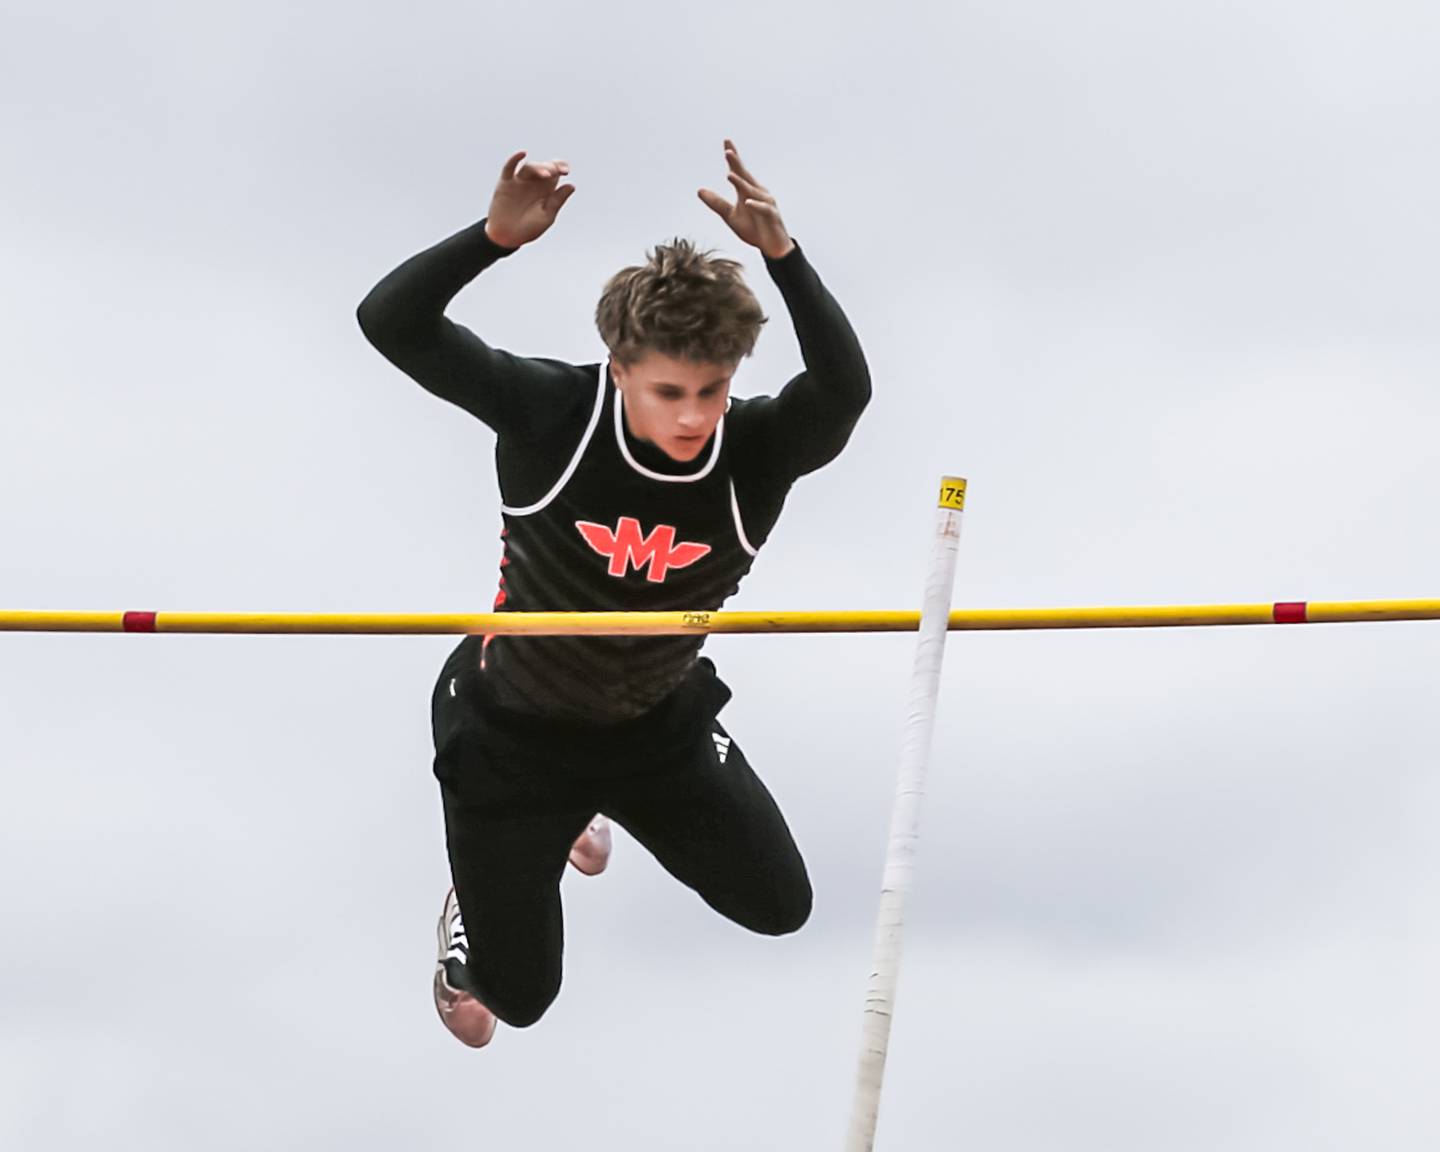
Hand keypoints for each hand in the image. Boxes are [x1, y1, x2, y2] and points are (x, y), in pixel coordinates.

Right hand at [484, 151, 576, 248]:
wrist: (507, 237)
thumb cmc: (529, 228)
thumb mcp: (547, 216)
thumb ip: (557, 200)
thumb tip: (571, 186)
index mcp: (546, 188)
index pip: (555, 171)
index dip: (561, 166)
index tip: (565, 171)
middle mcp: (534, 182)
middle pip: (544, 166)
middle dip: (550, 167)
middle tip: (553, 173)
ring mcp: (519, 181)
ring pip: (529, 167)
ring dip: (538, 168)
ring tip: (545, 174)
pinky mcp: (505, 183)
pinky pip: (509, 168)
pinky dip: (514, 159)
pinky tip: (522, 153)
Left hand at [697, 139, 794, 260]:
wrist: (771, 247)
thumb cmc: (753, 228)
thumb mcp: (730, 216)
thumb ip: (716, 203)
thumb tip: (699, 191)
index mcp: (747, 190)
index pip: (739, 171)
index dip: (733, 158)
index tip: (726, 142)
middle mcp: (757, 193)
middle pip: (745, 176)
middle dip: (736, 163)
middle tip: (727, 151)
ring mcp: (766, 203)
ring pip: (752, 191)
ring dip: (742, 183)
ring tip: (729, 175)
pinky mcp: (772, 216)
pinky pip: (764, 209)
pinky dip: (756, 205)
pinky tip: (747, 202)